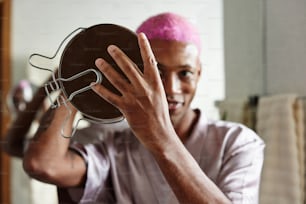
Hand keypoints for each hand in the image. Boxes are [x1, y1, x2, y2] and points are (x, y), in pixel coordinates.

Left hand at [91, 33, 174, 150]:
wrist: (160, 134)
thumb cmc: (160, 116)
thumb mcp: (159, 96)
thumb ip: (150, 84)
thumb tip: (142, 74)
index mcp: (155, 83)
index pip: (150, 60)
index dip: (145, 47)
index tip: (140, 35)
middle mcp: (144, 88)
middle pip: (129, 66)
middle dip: (118, 55)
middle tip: (110, 47)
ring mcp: (134, 97)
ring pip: (117, 79)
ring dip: (106, 68)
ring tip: (98, 61)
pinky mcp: (126, 108)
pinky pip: (110, 96)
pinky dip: (100, 90)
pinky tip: (93, 84)